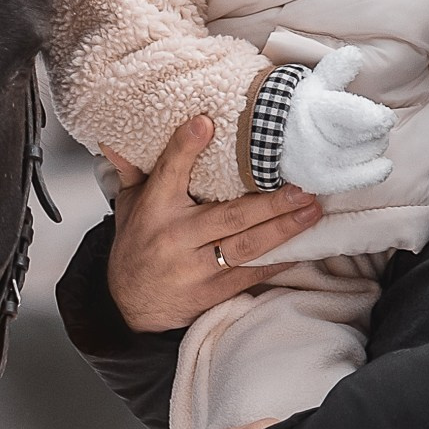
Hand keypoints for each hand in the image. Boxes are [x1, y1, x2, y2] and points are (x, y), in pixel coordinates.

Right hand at [106, 117, 324, 332]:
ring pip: (245, 245)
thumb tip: (119, 136)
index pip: (170, 171)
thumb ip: (131, 169)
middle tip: (300, 186)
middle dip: (269, 202)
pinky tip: (300, 249)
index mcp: (154, 209)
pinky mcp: (211, 291)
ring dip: (282, 229)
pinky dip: (277, 262)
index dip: (186, 147)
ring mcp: (195, 267)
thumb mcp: (128, 205)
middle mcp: (176, 236)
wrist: (130, 305)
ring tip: (310, 211)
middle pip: (229, 215)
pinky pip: (249, 275)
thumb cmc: (136, 248)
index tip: (205, 123)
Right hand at [278, 46, 393, 197]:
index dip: (377, 117)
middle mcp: (318, 140)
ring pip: (367, 153)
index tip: (385, 116)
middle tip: (373, 124)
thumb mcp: (314, 83)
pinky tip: (384, 165)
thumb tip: (355, 55)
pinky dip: (375, 172)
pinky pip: (358, 178)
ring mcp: (320, 162)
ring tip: (368, 138)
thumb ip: (336, 69)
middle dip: (376, 129)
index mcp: (318, 111)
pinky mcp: (322, 181)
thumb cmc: (300, 106)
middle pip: (367, 136)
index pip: (356, 116)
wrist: (269, 136)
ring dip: (375, 144)